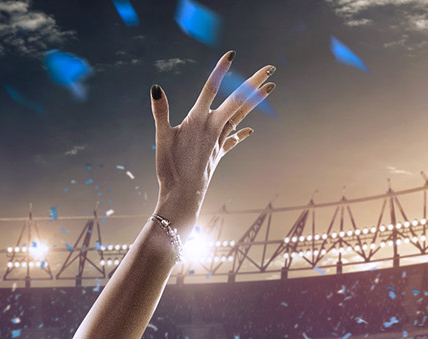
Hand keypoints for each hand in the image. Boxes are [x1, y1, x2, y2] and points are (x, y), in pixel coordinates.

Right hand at [150, 53, 273, 228]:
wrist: (182, 195)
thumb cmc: (169, 167)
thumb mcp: (161, 137)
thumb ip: (160, 111)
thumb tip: (156, 88)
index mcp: (198, 120)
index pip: (211, 88)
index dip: (220, 70)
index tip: (232, 54)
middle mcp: (213, 127)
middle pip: (238, 100)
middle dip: (254, 83)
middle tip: (271, 69)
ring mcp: (219, 140)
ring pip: (240, 116)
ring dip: (254, 102)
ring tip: (268, 89)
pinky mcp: (218, 153)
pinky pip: (232, 140)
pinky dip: (240, 134)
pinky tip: (249, 130)